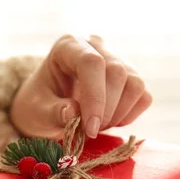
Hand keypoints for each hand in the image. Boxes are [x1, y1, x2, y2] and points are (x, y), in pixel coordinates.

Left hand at [11, 34, 151, 138]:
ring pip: (135, 84)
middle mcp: (96, 47)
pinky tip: (109, 122)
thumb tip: (74, 113)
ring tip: (96, 127)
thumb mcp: (36, 112)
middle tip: (89, 132)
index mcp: (68, 46)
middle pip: (117, 72)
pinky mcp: (130, 78)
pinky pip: (143, 96)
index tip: (90, 129)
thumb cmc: (38, 105)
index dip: (95, 97)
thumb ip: (52, 112)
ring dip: (119, 114)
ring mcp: (117, 60)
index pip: (92, 62)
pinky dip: (129, 115)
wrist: (46, 106)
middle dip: (106, 110)